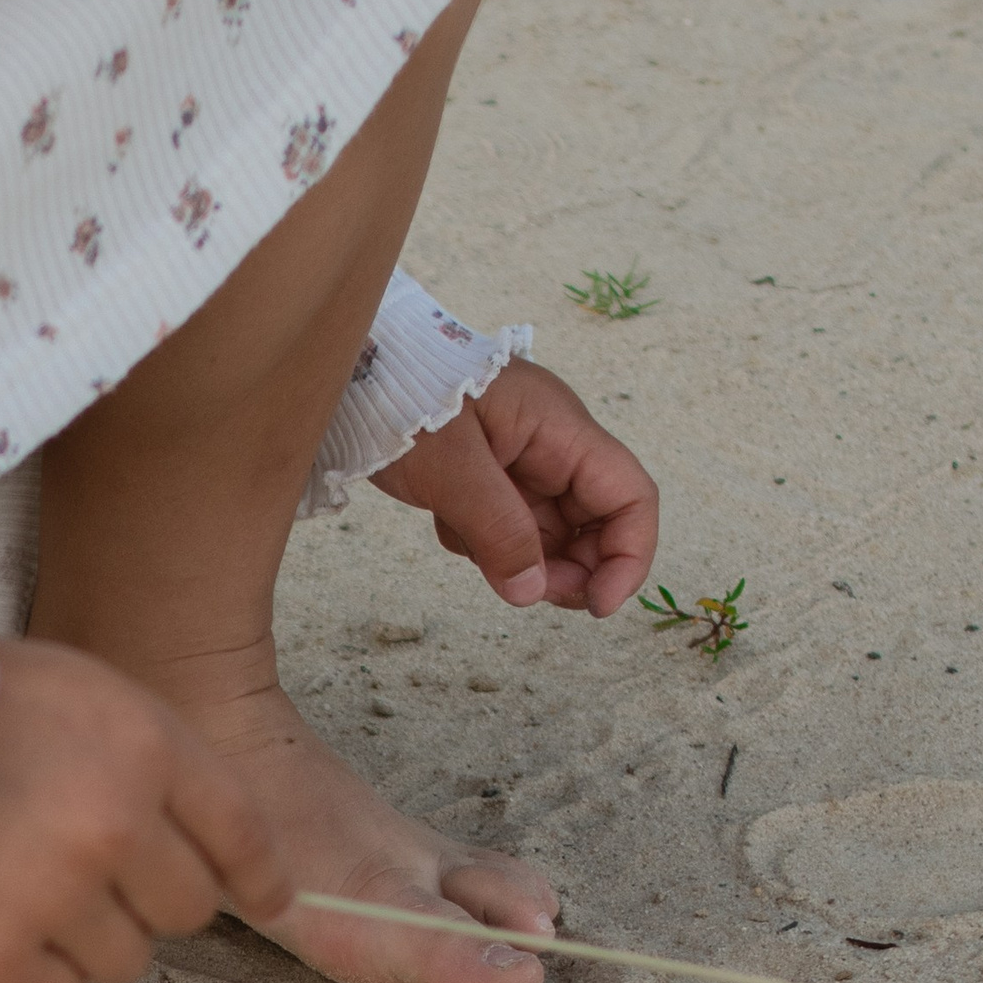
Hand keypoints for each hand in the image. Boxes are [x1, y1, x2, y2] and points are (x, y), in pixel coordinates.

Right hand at [0, 638, 289, 982]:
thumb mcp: (71, 688)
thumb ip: (143, 757)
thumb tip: (210, 846)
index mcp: (140, 743)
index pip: (239, 832)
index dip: (260, 877)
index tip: (270, 901)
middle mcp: (111, 821)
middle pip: (187, 908)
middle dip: (150, 900)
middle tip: (90, 877)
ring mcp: (51, 890)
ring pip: (127, 960)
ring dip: (89, 940)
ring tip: (27, 895)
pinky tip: (4, 942)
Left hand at [369, 361, 659, 614]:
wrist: (351, 377)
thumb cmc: (403, 400)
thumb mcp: (451, 468)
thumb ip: (497, 530)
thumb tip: (532, 592)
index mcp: (560, 429)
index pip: (631, 496)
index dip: (629, 556)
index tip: (598, 605)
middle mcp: (551, 447)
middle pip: (595, 525)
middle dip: (569, 569)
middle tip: (526, 591)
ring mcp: (521, 464)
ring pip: (546, 536)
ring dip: (516, 558)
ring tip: (467, 537)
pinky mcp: (489, 480)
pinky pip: (505, 530)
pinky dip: (481, 543)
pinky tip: (446, 520)